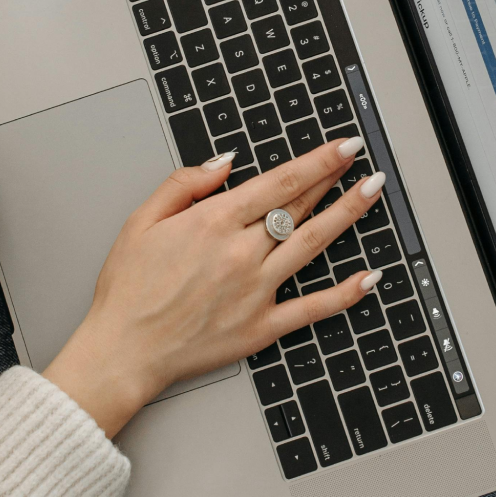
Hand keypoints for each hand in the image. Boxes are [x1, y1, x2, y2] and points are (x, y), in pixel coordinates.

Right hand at [42, 138, 387, 437]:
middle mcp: (241, 252)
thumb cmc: (128, 289)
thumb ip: (185, 184)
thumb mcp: (141, 221)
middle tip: (361, 158)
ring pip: (313, 244)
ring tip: (373, 192)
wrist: (122, 350)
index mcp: (213, 223)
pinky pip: (312, 307)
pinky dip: (345, 293)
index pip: (279, 182)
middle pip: (299, 207)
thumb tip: (226, 162)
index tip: (342, 146)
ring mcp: (256, 290)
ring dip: (347, 215)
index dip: (317, 161)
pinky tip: (369, 277)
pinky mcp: (262, 326)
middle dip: (335, 178)